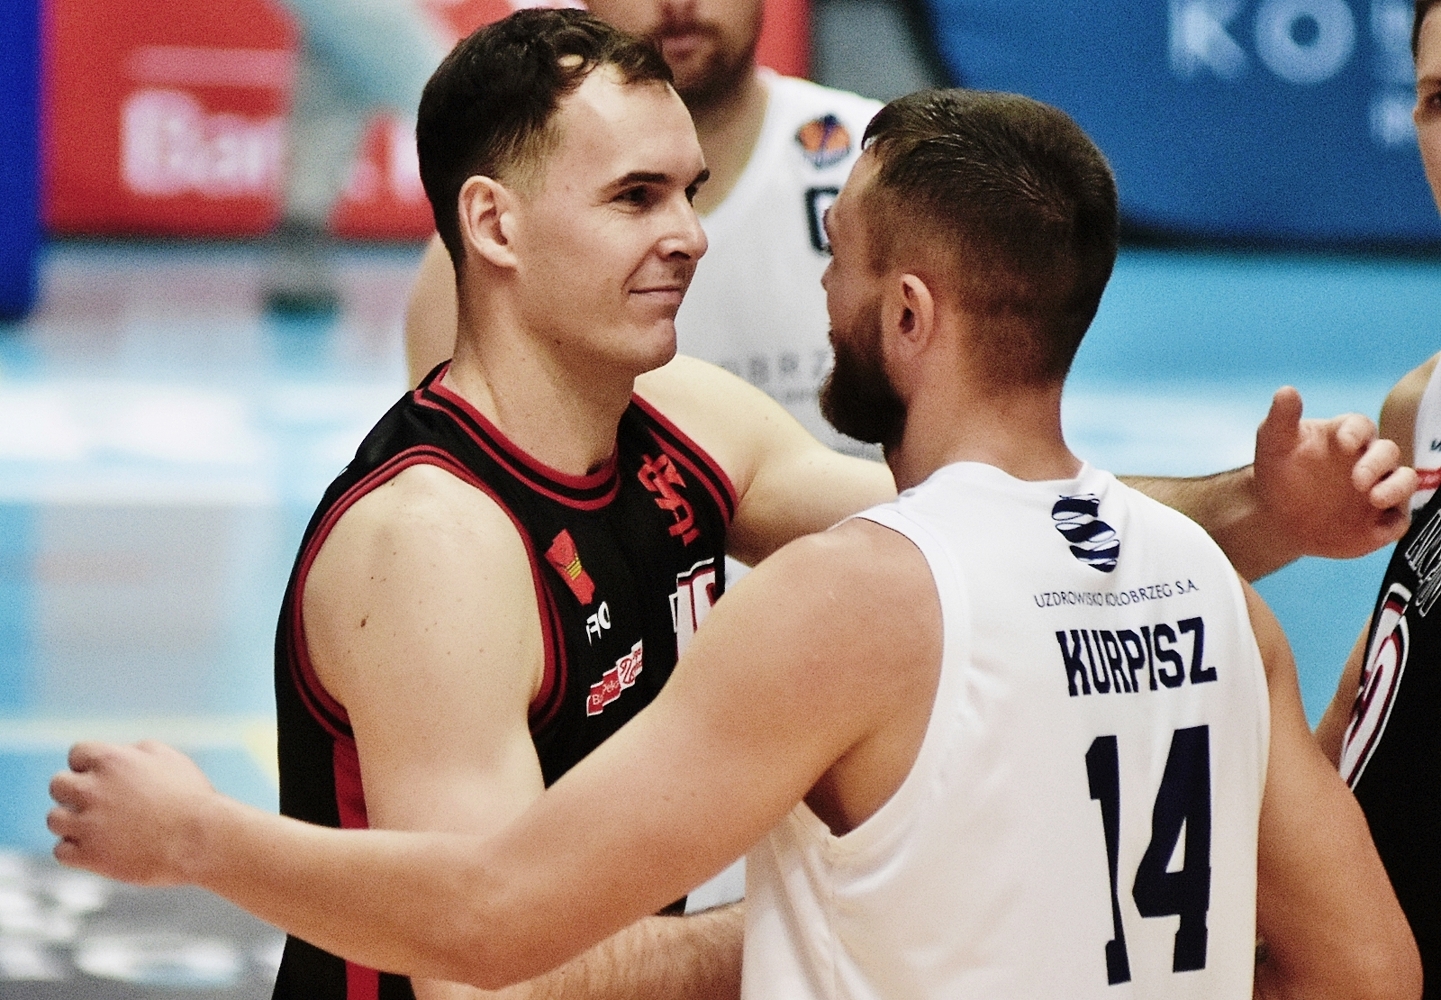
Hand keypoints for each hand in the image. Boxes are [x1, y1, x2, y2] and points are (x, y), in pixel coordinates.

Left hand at [48, 740, 215, 886]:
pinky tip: (99, 848)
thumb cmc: (191, 797)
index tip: (105, 779)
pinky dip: (76, 851)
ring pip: (54, 819)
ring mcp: (87, 824)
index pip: (77, 754)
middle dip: (75, 793)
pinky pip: (61, 851)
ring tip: (98, 828)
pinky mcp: (89, 856)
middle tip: (98, 804)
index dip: (89, 766)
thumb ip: (136, 752)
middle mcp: (92, 789)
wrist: (201, 840)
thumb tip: (119, 754)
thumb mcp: (171, 759)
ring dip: (72, 823)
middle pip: (58, 785)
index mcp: (112, 761)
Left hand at [1254, 387, 1416, 560]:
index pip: (1361, 426)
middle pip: (1388, 452)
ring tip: (1375, 499)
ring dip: (1396, 489)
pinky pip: (1399, 520)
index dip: (1356, 432)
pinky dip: (1395, 524)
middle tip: (1358, 479)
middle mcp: (1368, 460)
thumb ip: (1282, 418)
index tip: (1344, 442)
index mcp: (1345, 436)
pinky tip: (1378, 529)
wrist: (1276, 516)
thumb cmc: (1279, 472)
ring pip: (1404, 482)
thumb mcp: (1274, 444)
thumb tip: (1286, 391)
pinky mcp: (1380, 520)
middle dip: (1377, 463)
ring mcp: (1378, 489)